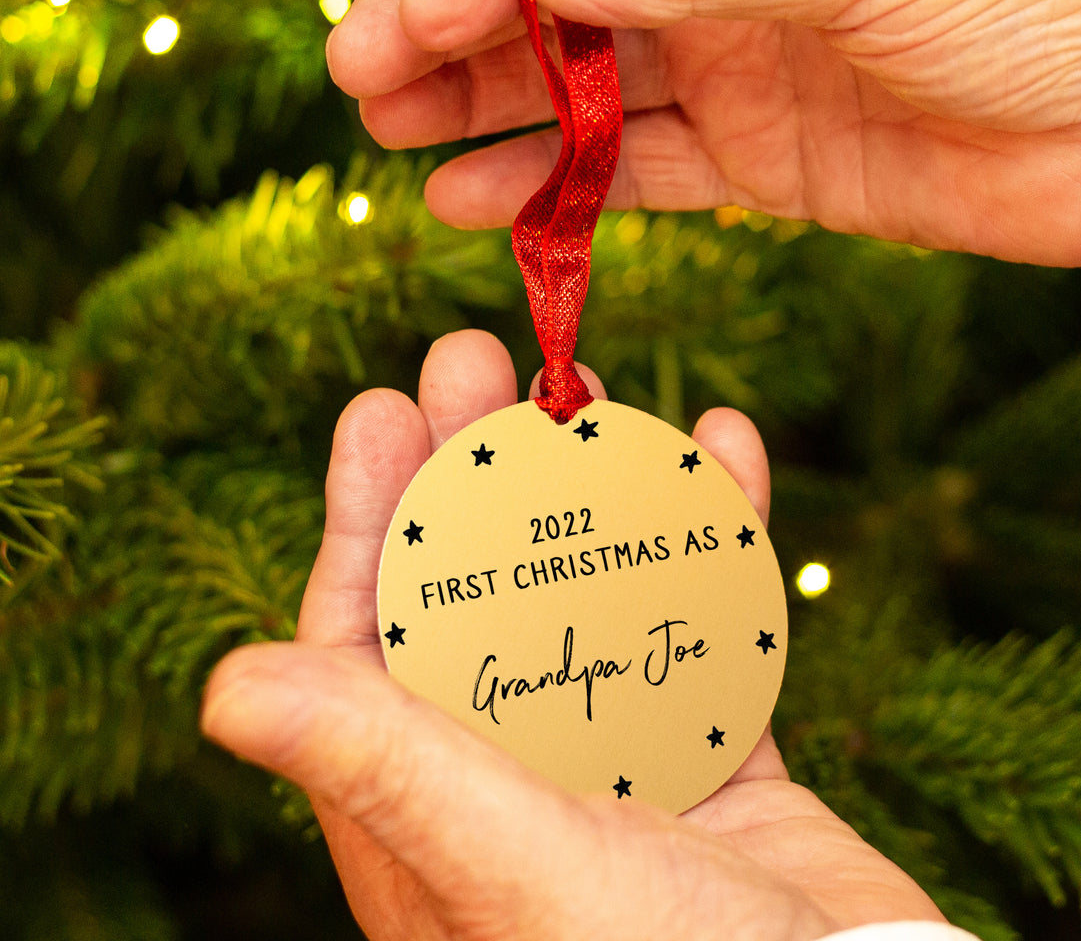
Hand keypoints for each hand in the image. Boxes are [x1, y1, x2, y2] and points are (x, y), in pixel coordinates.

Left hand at [201, 330, 943, 940]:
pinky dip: (718, 530)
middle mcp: (512, 777)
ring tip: (589, 384)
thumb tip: (219, 684)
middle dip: (475, 465)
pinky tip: (722, 446)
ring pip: (590, 584)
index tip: (380, 409)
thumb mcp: (507, 861)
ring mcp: (621, 758)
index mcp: (428, 809)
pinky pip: (710, 613)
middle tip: (479, 358)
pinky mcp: (718, 751)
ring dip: (590, 481)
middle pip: (480, 584)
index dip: (368, 515)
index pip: (370, 636)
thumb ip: (384, 764)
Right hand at [327, 0, 1080, 266]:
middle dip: (458, 34)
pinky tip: (482, 204)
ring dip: (489, 115)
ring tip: (394, 141)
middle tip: (360, 81)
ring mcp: (741, 60)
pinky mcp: (762, 157)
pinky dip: (560, 189)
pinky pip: (638, 172)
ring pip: (585, 89)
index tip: (409, 14)